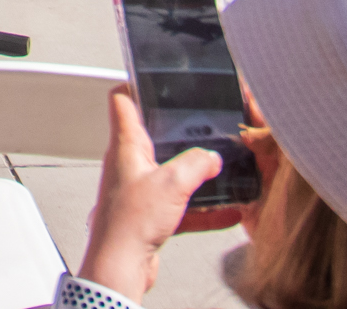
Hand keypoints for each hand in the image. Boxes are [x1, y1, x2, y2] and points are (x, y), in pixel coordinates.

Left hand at [80, 87, 237, 300]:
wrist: (120, 267)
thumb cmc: (129, 224)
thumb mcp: (173, 183)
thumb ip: (196, 164)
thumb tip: (210, 156)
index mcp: (126, 146)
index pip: (121, 101)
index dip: (135, 86)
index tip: (154, 81)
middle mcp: (128, 165)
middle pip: (151, 136)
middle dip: (177, 133)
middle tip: (201, 127)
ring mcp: (138, 190)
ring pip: (168, 173)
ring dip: (193, 174)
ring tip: (219, 171)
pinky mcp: (147, 215)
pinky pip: (179, 205)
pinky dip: (201, 208)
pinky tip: (226, 212)